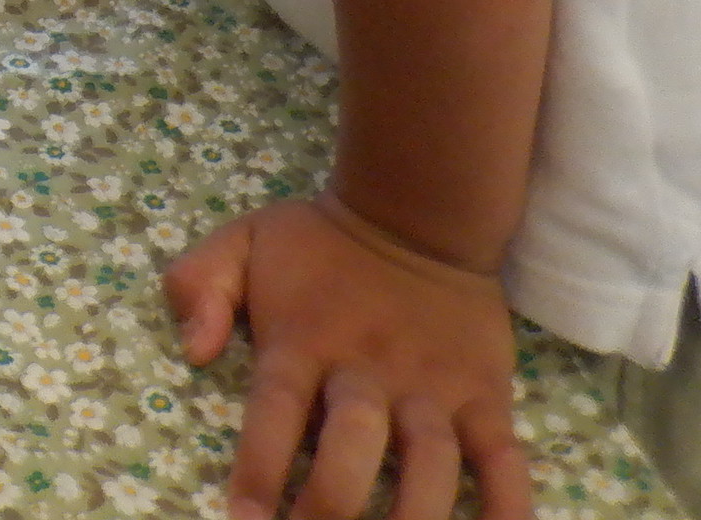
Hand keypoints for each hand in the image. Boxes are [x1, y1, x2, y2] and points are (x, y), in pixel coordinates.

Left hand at [164, 199, 531, 519]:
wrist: (416, 211)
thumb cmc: (319, 244)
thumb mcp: (241, 242)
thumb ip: (200, 285)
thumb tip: (193, 350)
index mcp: (305, 340)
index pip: (276, 410)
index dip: (259, 468)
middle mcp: (368, 370)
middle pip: (353, 445)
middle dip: (331, 504)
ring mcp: (432, 387)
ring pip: (430, 463)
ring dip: (414, 517)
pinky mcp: (485, 395)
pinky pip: (504, 459)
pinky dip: (507, 507)